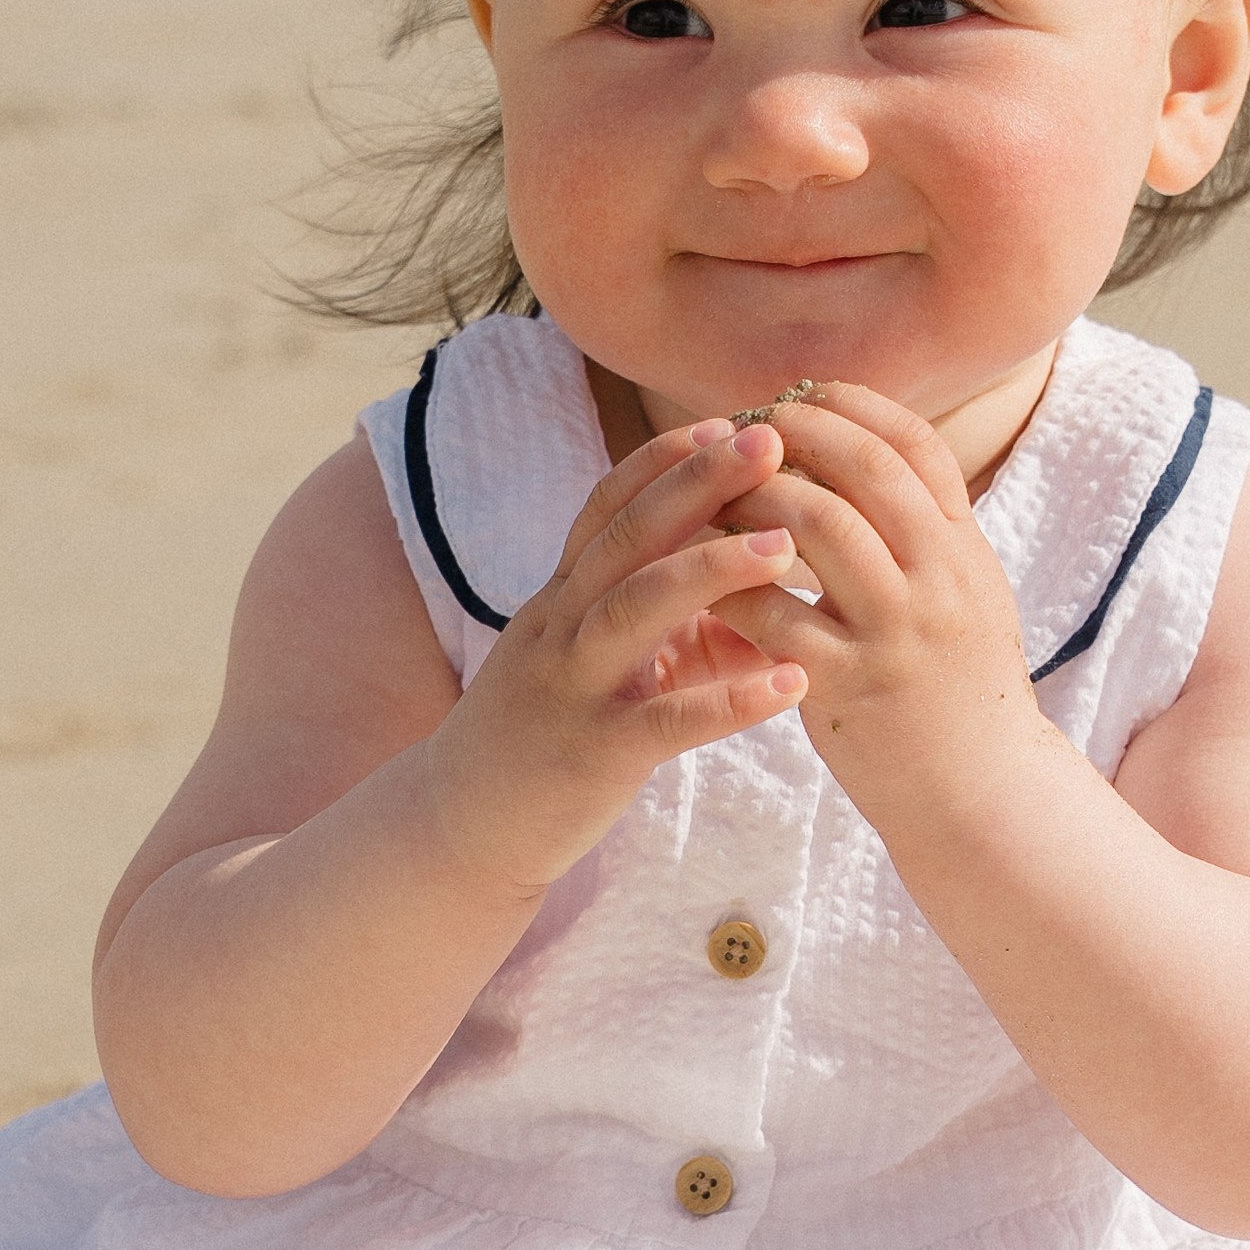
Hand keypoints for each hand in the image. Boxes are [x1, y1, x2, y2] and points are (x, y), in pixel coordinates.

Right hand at [418, 416, 808, 897]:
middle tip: (769, 440)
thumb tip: (762, 601)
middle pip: (628, 536)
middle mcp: (560, 626)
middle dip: (698, 482)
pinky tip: (791, 685)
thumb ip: (669, 628)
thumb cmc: (543, 734)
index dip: (662, 461)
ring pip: (637, 608)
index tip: (725, 421)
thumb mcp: (597, 664)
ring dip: (713, 569)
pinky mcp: (593, 754)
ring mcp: (573, 686)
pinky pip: (666, 721)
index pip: (606, 506)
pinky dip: (730, 701)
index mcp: (561, 597)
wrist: (458, 829)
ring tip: (787, 545)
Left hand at [708, 385, 1041, 809]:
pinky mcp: (847, 686)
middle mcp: (939, 578)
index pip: (915, 445)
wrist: (981, 794)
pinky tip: (700, 575)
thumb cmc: (957, 686)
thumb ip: (924, 526)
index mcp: (964, 548)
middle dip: (795, 435)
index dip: (852, 406)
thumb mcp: (966, 591)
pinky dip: (729, 584)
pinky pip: (773, 616)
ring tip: (714, 493)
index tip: (798, 393)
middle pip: (867, 469)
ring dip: (757, 496)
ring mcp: (895, 632)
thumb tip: (864, 448)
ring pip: (820, 527)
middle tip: (742, 429)